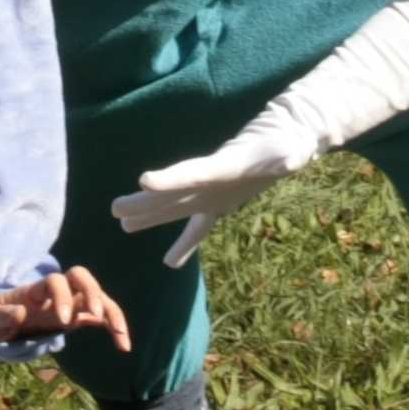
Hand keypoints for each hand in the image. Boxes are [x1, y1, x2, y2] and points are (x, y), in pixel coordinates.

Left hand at [0, 265, 131, 351]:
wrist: (3, 320)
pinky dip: (115, 326)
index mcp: (36, 290)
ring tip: (121, 336)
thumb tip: (20, 313)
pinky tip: (124, 346)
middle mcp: (57, 291)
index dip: (61, 295)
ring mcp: (70, 302)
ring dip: (111, 311)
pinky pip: (103, 316)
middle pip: (81, 277)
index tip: (61, 320)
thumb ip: (0, 316)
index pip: (54, 280)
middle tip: (93, 313)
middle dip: (90, 292)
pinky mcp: (79, 316)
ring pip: (97, 295)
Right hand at [107, 107, 328, 267]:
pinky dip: (184, 244)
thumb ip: (287, 157)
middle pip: (173, 194)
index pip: (193, 173)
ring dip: (150, 215)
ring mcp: (211, 194)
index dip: (172, 179)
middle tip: (117, 212)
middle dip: (147, 204)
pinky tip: (170, 263)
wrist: (282, 145)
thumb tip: (292, 158)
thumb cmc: (282, 146)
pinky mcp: (218, 204)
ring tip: (123, 224)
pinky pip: (197, 227)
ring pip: (174, 207)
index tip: (146, 181)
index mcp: (224, 169)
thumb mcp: (286, 152)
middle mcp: (211, 184)